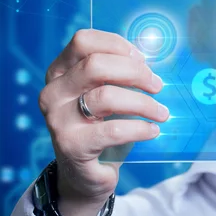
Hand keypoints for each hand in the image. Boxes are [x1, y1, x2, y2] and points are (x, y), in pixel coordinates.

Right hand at [38, 29, 168, 215]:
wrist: (85, 174)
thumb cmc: (101, 126)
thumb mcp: (106, 94)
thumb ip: (119, 74)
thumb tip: (148, 62)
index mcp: (60, 72)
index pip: (84, 41)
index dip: (117, 45)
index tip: (143, 60)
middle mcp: (53, 92)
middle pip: (95, 65)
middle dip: (135, 72)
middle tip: (157, 85)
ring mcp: (58, 119)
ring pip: (106, 96)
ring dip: (143, 103)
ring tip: (162, 112)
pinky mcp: (71, 145)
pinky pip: (113, 130)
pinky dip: (139, 128)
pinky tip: (152, 131)